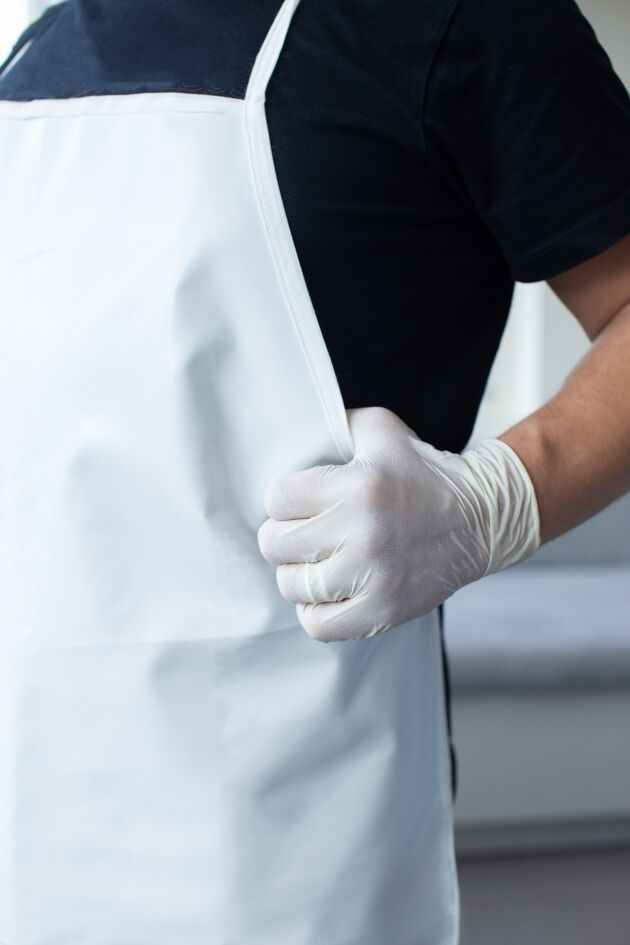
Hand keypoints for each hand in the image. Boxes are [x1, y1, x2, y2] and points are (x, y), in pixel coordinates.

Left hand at [257, 406, 539, 641]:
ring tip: (316, 561)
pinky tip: (329, 591)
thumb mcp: (380, 430)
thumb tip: (291, 433)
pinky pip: (318, 625)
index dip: (283, 499)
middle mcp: (365, 533)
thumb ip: (333, 423)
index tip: (299, 502)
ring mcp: (375, 578)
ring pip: (292, 586)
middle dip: (284, 535)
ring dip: (297, 574)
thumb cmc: (421, 471)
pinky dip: (315, 611)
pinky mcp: (384, 612)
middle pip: (277, 544)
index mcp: (360, 486)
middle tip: (305, 532)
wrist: (480, 518)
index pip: (277, 499)